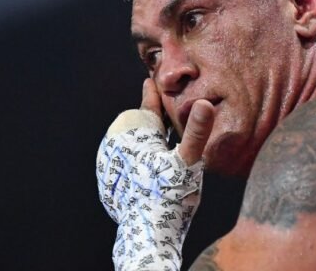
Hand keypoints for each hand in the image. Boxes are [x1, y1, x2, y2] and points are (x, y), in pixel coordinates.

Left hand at [95, 79, 214, 269]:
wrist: (147, 234)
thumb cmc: (169, 196)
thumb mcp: (187, 162)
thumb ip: (197, 133)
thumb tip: (204, 103)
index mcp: (138, 136)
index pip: (148, 108)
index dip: (153, 95)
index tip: (149, 81)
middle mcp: (120, 146)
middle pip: (140, 128)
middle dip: (151, 120)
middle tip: (159, 108)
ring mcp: (112, 165)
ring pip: (132, 145)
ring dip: (144, 141)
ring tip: (157, 139)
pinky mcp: (110, 183)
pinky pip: (126, 164)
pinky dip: (137, 161)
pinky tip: (149, 167)